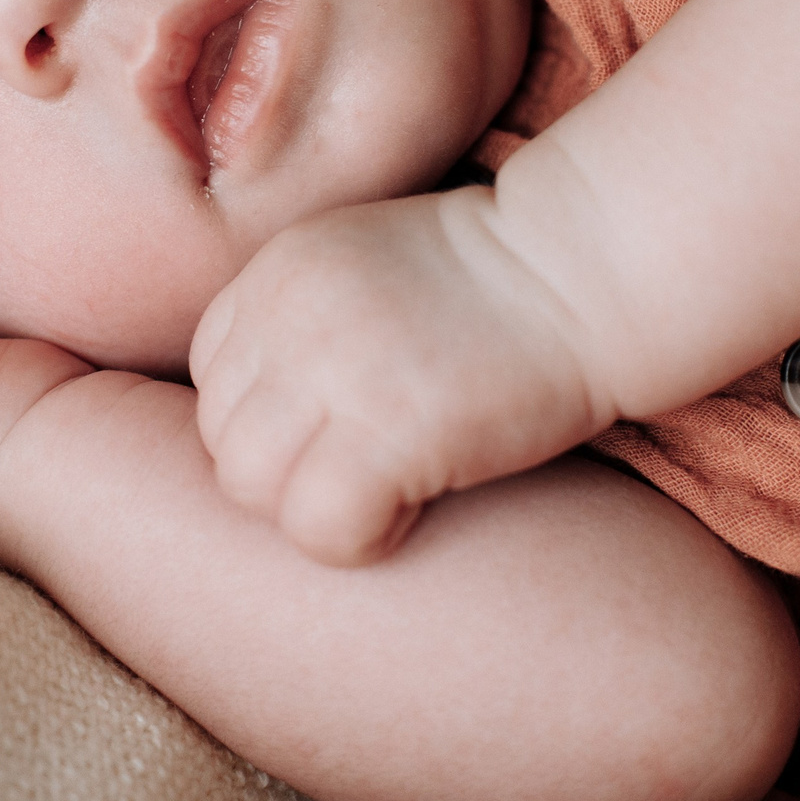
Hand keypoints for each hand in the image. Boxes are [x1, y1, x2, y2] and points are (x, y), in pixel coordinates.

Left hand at [188, 187, 609, 566]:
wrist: (586, 266)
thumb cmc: (496, 275)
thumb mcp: (367, 261)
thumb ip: (302, 316)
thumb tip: (268, 408)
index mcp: (279, 271)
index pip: (213, 379)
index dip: (272, 418)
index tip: (339, 422)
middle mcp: (290, 315)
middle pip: (223, 438)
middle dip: (286, 471)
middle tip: (363, 466)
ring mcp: (334, 370)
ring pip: (251, 487)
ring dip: (311, 506)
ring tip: (383, 490)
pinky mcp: (391, 430)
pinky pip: (318, 525)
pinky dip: (358, 539)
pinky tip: (409, 512)